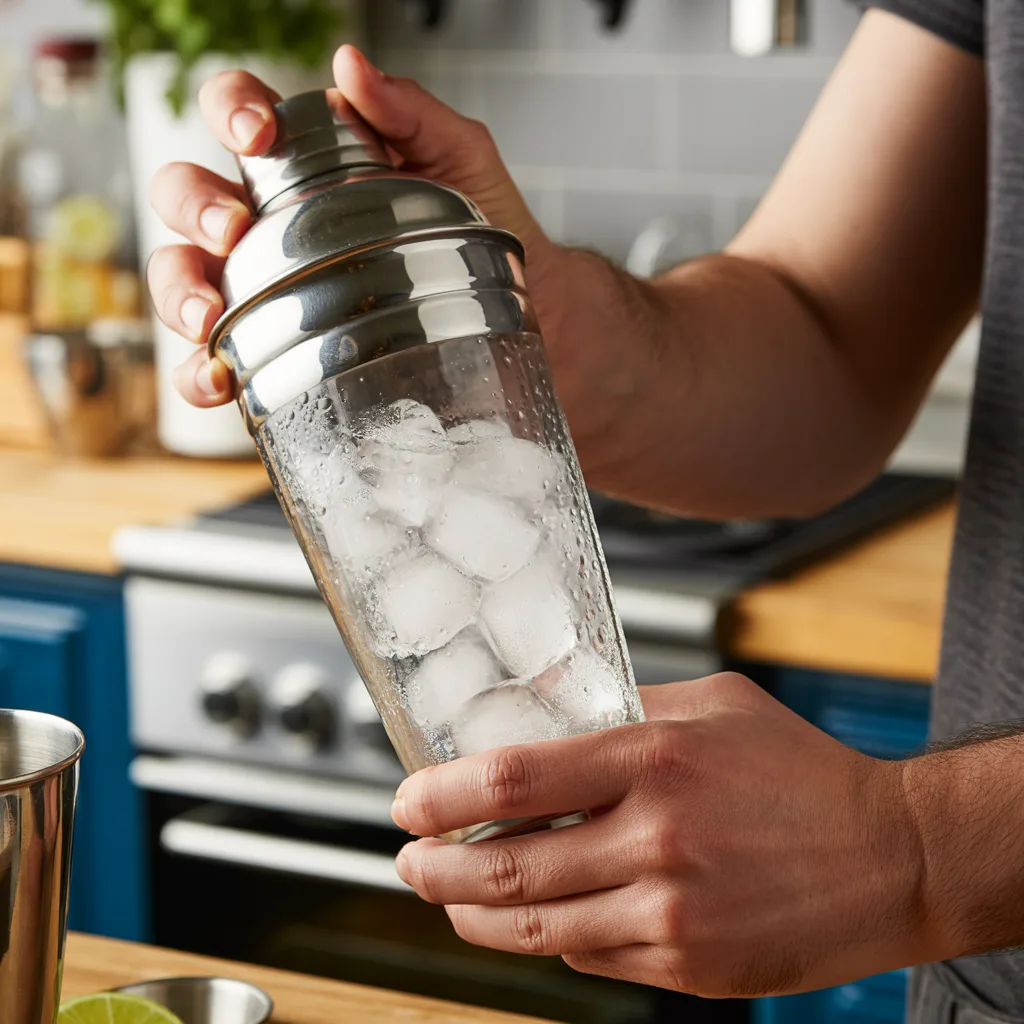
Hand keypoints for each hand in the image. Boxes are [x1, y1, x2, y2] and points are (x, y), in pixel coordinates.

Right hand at [146, 47, 561, 407]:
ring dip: (179, 290)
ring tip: (208, 314)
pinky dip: (200, 372)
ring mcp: (266, 290)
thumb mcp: (463, 159)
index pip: (240, 119)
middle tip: (231, 231)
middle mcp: (271, 225)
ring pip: (181, 276)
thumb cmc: (487, 228)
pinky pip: (212, 364)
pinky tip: (218, 377)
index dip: (230, 113)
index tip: (259, 137)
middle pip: (187, 197)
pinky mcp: (275, 356)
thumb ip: (412, 112)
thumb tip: (351, 67)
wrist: (528, 311)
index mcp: (305, 166)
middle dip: (193, 207)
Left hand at [391, 673, 932, 996]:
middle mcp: (654, 838)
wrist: (886, 854)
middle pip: (506, 868)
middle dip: (435, 868)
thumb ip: (621, 707)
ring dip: (472, 915)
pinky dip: (548, 937)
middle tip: (407, 859)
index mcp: (652, 759)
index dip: (441, 794)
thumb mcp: (710, 705)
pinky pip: (589, 956)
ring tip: (445, 896)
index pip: (511, 779)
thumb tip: (538, 708)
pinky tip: (533, 918)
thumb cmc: (796, 771)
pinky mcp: (686, 965)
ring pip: (535, 926)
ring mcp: (669, 911)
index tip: (407, 800)